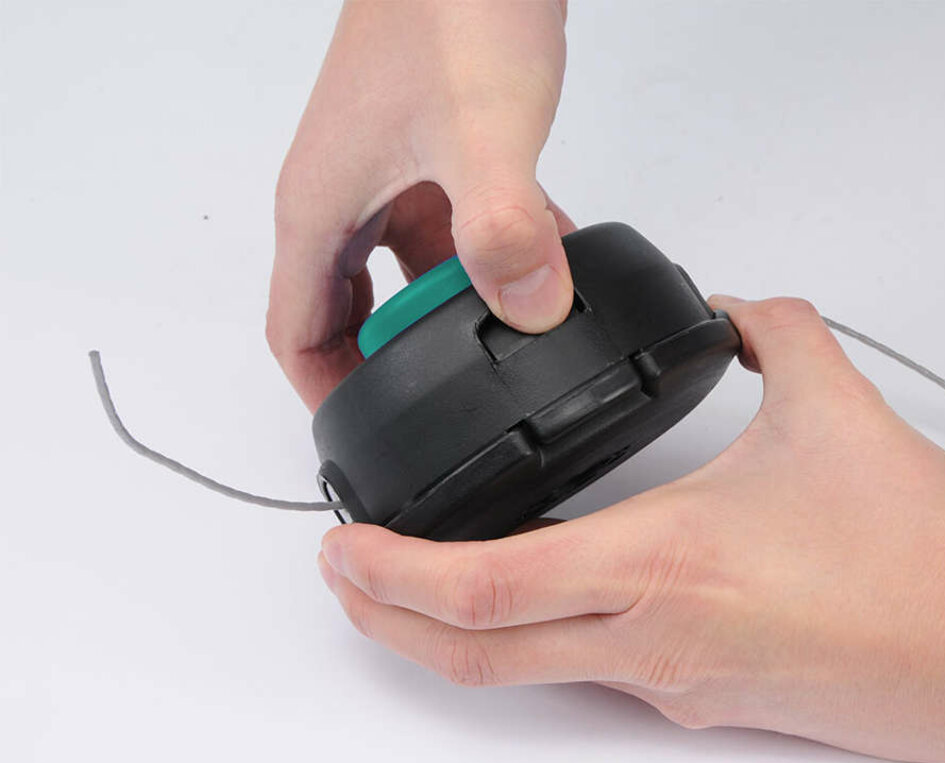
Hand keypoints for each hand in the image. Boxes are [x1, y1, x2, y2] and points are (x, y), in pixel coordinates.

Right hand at [268, 0, 574, 410]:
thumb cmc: (453, 7)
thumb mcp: (483, 129)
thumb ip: (502, 224)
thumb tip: (526, 311)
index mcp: (322, 208)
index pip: (295, 332)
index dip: (327, 395)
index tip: (375, 435)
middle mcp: (345, 196)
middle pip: (348, 313)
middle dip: (400, 361)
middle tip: (460, 395)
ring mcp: (390, 172)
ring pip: (408, 275)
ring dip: (457, 310)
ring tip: (514, 336)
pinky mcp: (433, 152)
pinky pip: (451, 231)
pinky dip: (489, 259)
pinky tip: (546, 266)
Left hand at [317, 296, 944, 762]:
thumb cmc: (918, 557)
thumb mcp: (836, 411)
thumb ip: (776, 333)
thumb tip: (739, 312)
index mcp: (659, 567)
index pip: (487, 588)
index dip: (395, 575)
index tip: (343, 547)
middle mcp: (649, 642)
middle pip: (477, 656)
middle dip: (389, 624)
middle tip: (344, 580)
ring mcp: (672, 685)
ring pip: (531, 672)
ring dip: (463, 632)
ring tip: (429, 580)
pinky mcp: (706, 701)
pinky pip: (596, 671)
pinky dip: (544, 635)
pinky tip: (559, 592)